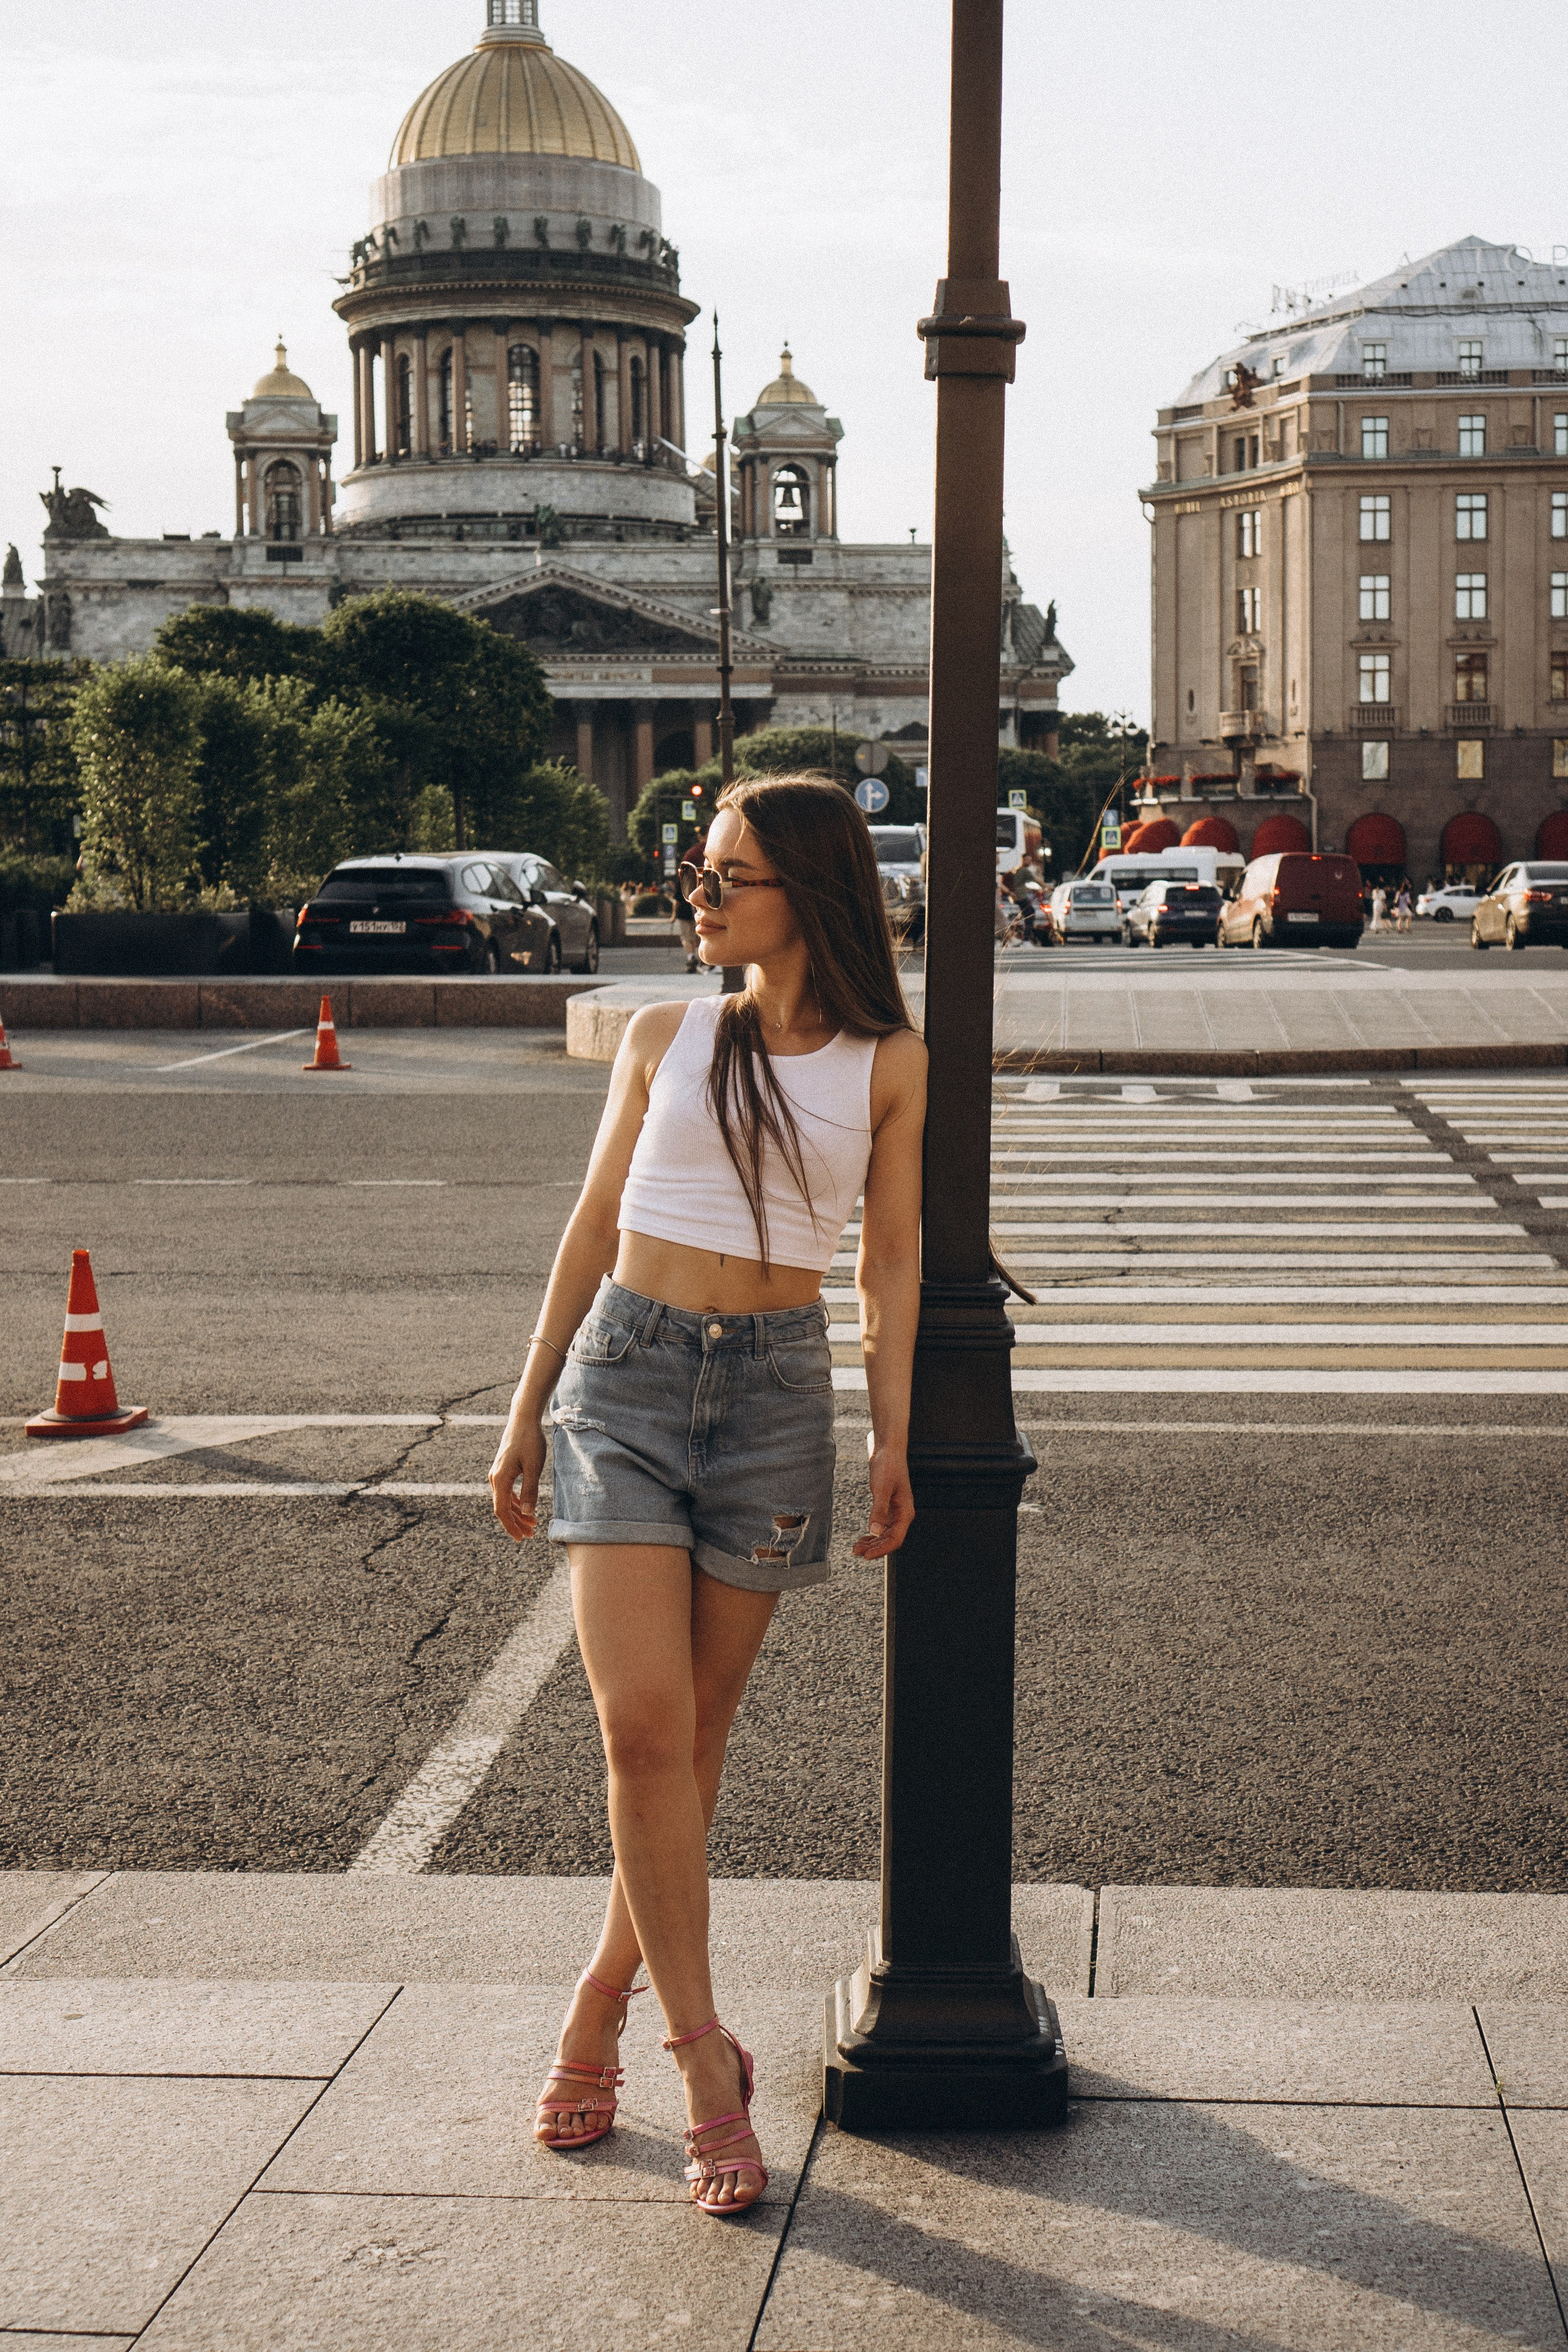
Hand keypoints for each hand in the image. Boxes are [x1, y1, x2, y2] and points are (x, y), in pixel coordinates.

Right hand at [489, 1416, 546, 1542]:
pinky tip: (526, 1508)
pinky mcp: (503, 1469)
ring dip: (517, 1513)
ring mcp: (498, 1474)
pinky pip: (507, 1491)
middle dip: (516, 1522)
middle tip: (530, 1534)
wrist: (523, 1420)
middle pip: (503, 1508)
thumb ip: (530, 1490)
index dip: (511, 1526)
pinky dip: (516, 1502)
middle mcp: (495, 1478)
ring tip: (532, 1524)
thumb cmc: (530, 1441)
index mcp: (500, 1479)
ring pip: (505, 1500)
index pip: (502, 1510)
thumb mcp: (533, 1467)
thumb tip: (527, 1513)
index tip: (521, 1537)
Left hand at [853, 1438, 913, 1560]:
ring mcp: (895, 1512)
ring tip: (857, 1548)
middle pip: (890, 1540)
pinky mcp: (888, 1507)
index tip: (866, 1556)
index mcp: (905, 1512)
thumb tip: (875, 1531)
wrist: (888, 1450)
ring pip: (885, 1535)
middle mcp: (902, 1514)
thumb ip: (879, 1510)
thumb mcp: (881, 1489)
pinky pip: (881, 1527)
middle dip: (874, 1548)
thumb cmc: (888, 1466)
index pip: (895, 1539)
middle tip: (856, 1552)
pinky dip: (872, 1534)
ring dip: (872, 1543)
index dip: (881, 1550)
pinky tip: (863, 1538)